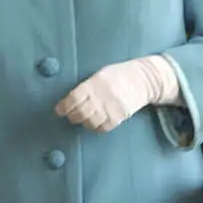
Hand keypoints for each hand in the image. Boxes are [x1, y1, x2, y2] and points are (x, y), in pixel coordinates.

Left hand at [56, 54, 179, 133]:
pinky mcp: (119, 117)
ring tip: (85, 118)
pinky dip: (97, 127)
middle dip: (72, 116)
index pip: (73, 98)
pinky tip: (96, 122)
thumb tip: (70, 100)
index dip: (64, 107)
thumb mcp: (100, 74)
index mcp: (94, 84)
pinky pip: (103, 128)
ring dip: (84, 122)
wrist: (143, 79)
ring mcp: (111, 108)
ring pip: (90, 123)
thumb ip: (87, 87)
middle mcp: (101, 97)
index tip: (59, 111)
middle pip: (80, 113)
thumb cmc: (119, 75)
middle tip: (71, 115)